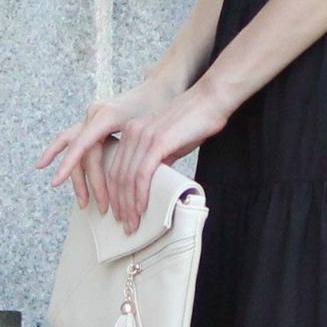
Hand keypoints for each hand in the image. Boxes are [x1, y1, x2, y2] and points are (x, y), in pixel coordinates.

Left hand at [34, 76, 230, 233]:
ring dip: (129, 205)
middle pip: (117, 176)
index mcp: (131, 133)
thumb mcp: (169, 143)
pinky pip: (142, 174)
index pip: (116, 169)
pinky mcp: (157, 142)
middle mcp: (132, 133)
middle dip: (119, 205)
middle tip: (125, 226)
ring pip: (127, 178)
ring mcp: (143, 136)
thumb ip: (157, 159)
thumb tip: (151, 183)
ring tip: (132, 224)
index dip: (115, 195)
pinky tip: (142, 209)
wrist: (211, 100)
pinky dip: (140, 195)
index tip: (120, 214)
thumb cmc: (195, 121)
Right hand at [34, 79, 169, 216]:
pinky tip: (43, 164)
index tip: (55, 182)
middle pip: (82, 154)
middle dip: (89, 183)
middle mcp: (94, 115)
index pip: (82, 144)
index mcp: (106, 115)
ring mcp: (91, 118)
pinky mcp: (93, 123)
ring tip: (83, 202)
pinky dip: (60, 153)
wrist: (159, 88)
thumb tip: (141, 182)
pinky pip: (73, 141)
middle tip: (99, 207)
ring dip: (75, 177)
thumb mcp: (150, 127)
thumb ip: (138, 150)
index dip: (68, 164)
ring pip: (74, 150)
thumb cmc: (159, 107)